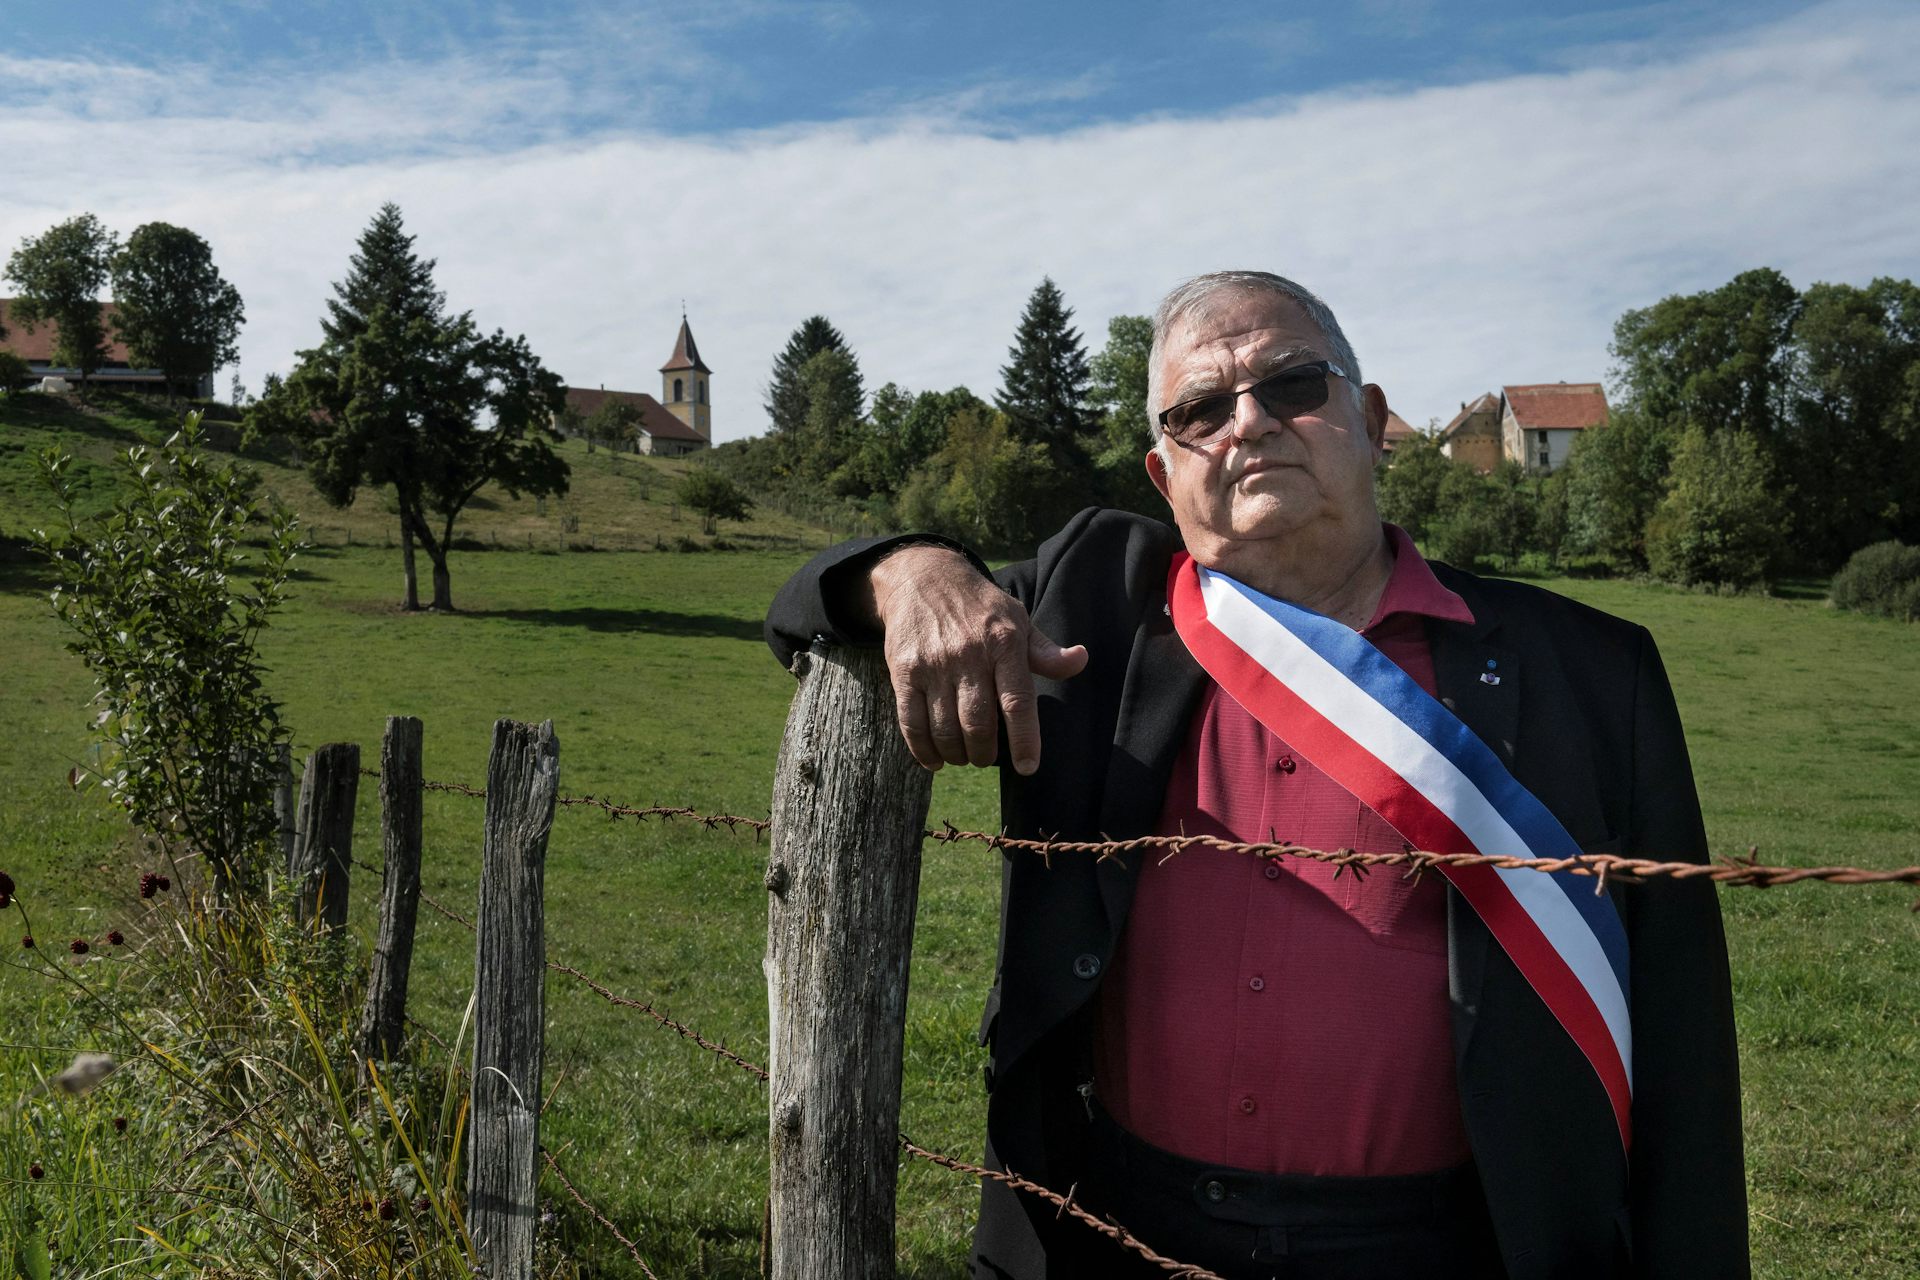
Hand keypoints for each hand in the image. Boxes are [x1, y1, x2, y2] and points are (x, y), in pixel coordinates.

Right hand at [870, 546, 1087, 773]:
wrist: (923, 578)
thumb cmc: (979, 607)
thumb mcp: (1018, 619)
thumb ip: (1046, 651)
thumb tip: (1080, 660)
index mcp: (1004, 643)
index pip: (1017, 701)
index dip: (1024, 740)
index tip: (1028, 767)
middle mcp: (968, 655)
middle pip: (978, 724)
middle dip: (985, 753)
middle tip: (987, 758)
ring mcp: (933, 664)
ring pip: (945, 729)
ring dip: (957, 754)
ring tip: (964, 756)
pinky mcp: (903, 671)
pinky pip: (911, 722)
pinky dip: (924, 750)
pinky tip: (936, 760)